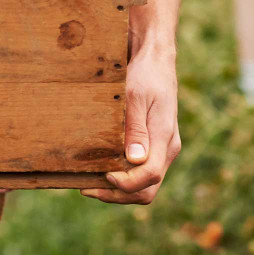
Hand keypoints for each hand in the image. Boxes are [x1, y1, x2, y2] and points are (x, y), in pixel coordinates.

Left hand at [81, 43, 180, 204]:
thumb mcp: (135, 97)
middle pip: (147, 189)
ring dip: (118, 190)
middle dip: (118, 195)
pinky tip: (100, 170)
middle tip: (87, 188)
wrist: (155, 59)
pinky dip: (122, 178)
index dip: (125, 184)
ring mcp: (162, 148)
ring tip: (89, 183)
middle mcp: (167, 148)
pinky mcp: (154, 144)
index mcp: (164, 138)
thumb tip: (134, 160)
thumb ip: (135, 129)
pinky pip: (141, 172)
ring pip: (145, 184)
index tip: (102, 176)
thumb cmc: (144, 75)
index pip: (149, 176)